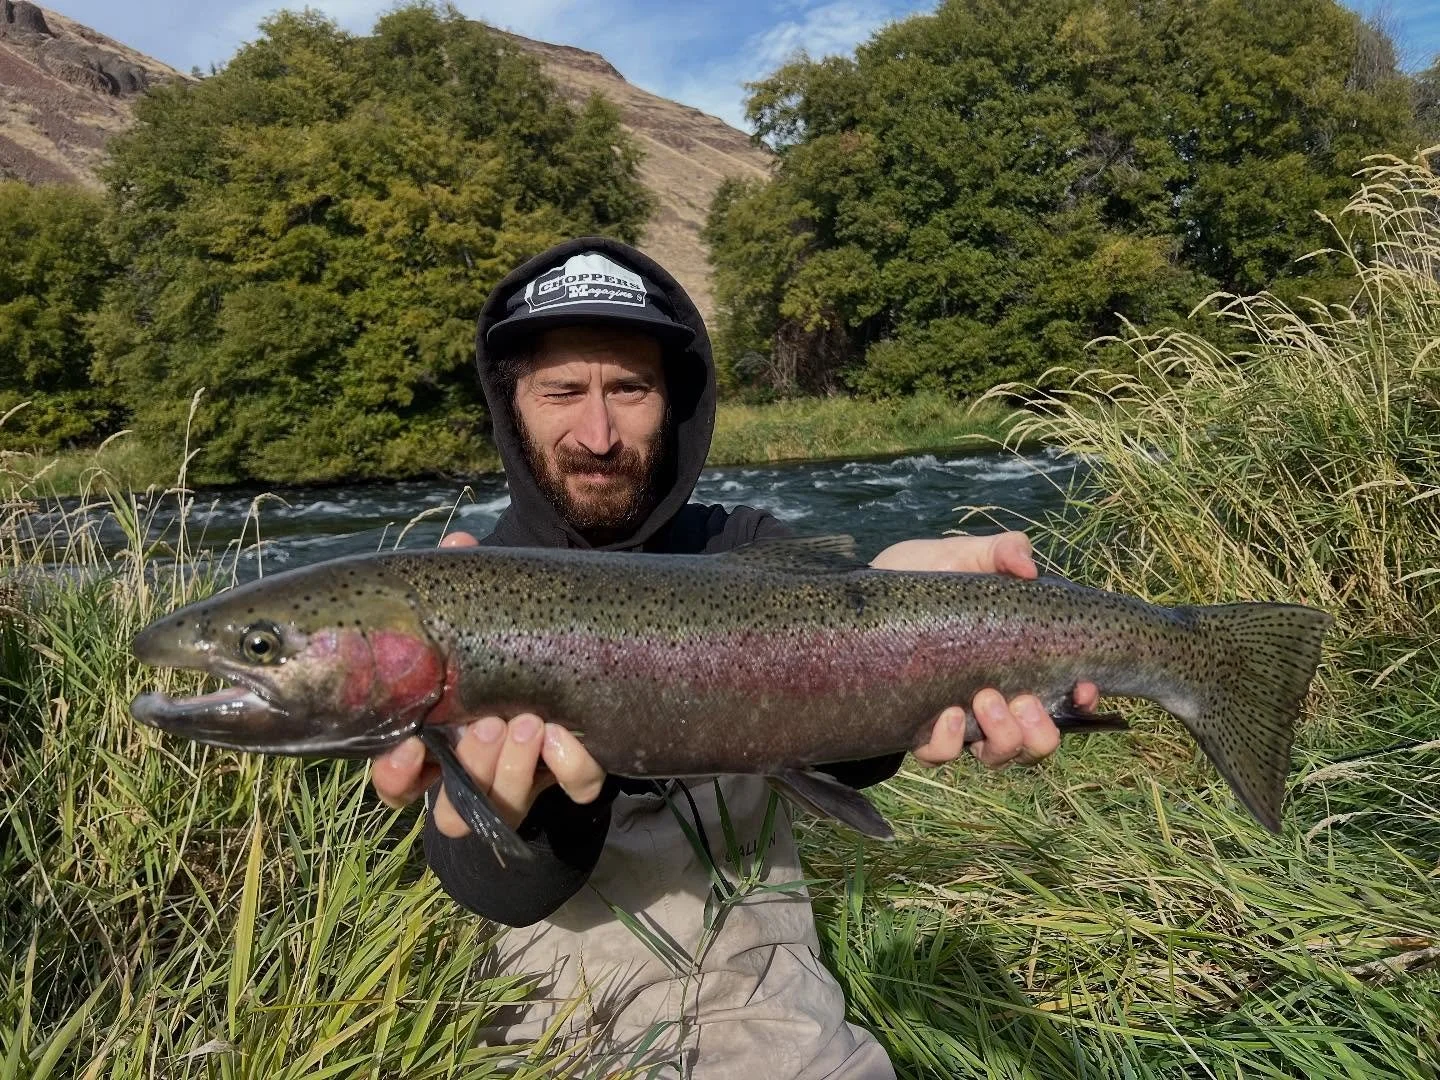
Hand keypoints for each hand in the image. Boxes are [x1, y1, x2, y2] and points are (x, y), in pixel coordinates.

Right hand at [368, 530, 607, 837]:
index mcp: (440, 737)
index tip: (410, 749)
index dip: (397, 777)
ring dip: (513, 771)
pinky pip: (576, 788)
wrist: (576, 644)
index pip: (399, 782)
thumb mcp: (480, 611)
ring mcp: (527, 775)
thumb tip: (458, 542)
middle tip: (486, 723)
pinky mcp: (574, 771)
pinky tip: (568, 735)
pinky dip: (573, 767)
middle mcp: (479, 768)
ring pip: (509, 808)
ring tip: (529, 723)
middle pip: (455, 809)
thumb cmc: (506, 633)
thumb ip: (460, 581)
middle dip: (472, 767)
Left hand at [870, 531, 1099, 769]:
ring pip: (998, 756)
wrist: (858, 599)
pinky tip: (947, 714)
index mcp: (1016, 664)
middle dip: (1040, 732)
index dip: (1083, 704)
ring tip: (985, 698)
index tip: (1084, 687)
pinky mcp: (917, 728)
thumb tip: (1028, 567)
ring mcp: (958, 719)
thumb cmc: (921, 577)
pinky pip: (941, 755)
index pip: (1064, 699)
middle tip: (1021, 699)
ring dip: (1004, 737)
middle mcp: (993, 701)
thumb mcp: (962, 555)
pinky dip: (950, 743)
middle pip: (1036, 744)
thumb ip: (1001, 551)